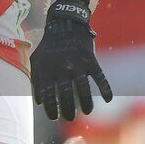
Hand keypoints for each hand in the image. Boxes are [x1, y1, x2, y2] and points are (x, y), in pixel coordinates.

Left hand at [31, 0, 112, 120]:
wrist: (65, 26)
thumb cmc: (49, 47)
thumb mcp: (36, 60)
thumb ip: (36, 79)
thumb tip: (39, 102)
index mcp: (47, 68)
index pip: (48, 94)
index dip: (50, 107)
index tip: (53, 117)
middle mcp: (62, 67)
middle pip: (66, 94)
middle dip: (67, 109)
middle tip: (68, 118)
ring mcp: (77, 63)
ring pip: (83, 89)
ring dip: (86, 103)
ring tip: (86, 112)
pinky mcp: (91, 60)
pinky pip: (100, 77)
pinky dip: (106, 89)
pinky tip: (108, 100)